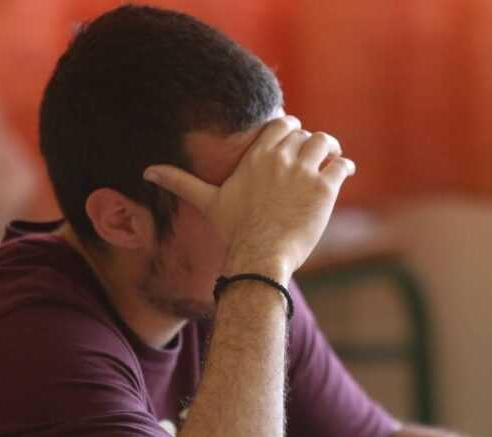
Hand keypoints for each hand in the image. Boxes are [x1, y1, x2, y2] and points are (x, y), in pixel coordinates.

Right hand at [142, 116, 355, 281]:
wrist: (258, 257)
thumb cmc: (233, 232)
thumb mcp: (207, 202)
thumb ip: (180, 181)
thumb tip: (146, 171)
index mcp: (256, 156)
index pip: (281, 125)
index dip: (291, 131)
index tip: (294, 141)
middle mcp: (280, 158)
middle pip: (305, 134)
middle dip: (311, 143)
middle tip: (316, 155)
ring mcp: (304, 172)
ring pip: (326, 143)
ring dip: (332, 150)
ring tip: (333, 161)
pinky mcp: (323, 189)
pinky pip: (341, 165)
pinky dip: (345, 167)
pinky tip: (344, 174)